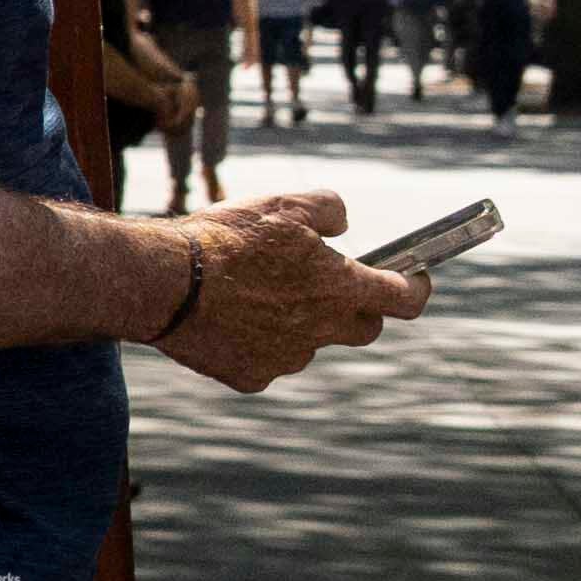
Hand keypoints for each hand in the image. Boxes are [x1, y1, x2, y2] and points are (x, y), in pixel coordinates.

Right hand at [152, 189, 424, 391]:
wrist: (164, 283)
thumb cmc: (225, 240)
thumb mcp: (283, 204)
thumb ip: (328, 209)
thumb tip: (341, 224)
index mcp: (339, 289)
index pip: (404, 299)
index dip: (416, 287)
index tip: (416, 279)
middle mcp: (321, 331)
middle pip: (364, 329)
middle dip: (358, 308)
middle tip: (330, 284)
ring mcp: (286, 359)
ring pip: (309, 343)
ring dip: (299, 323)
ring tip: (257, 294)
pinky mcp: (251, 376)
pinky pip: (266, 361)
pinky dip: (257, 343)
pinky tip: (229, 318)